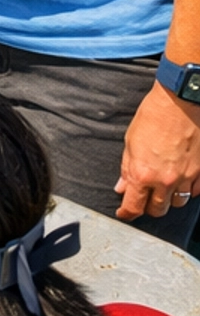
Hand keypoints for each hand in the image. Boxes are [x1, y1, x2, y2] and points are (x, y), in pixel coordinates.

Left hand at [115, 81, 199, 220]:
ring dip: (169, 200)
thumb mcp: (131, 141)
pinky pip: (195, 192)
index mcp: (143, 174)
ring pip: (178, 203)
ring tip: (163, 189)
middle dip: (148, 207)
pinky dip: (187, 190)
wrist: (179, 101)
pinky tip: (181, 181)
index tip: (124, 213)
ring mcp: (186, 177)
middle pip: (157, 209)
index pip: (134, 206)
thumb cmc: (153, 116)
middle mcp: (165, 180)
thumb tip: (122, 186)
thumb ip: (127, 168)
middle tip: (144, 198)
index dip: (127, 213)